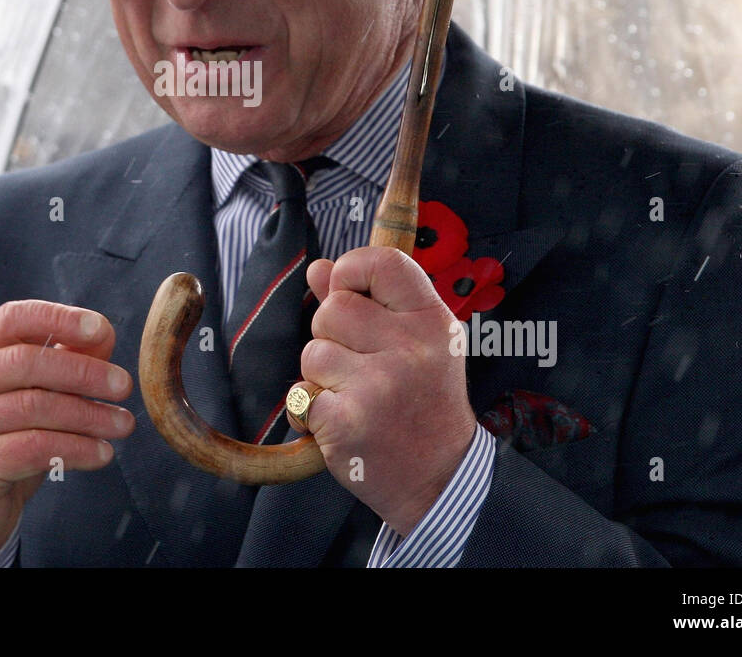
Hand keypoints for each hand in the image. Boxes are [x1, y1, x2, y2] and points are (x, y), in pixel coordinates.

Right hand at [0, 300, 134, 566]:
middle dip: (84, 371)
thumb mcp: (21, 396)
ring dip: (89, 414)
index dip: (58, 317)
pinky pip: (34, 447)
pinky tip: (102, 453)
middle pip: (26, 361)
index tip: (101, 327)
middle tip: (123, 384)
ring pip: (35, 406)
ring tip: (123, 423)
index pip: (11, 318)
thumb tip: (103, 334)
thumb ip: (58, 361)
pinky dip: (77, 448)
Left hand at [302, 246, 475, 535]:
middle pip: (332, 307)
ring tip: (355, 396)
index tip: (351, 293)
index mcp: (430, 321)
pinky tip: (340, 422)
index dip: (351, 270)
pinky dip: (310, 410)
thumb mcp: (417, 344)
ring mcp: (378, 385)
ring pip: (312, 352)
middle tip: (360, 365)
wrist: (440, 479)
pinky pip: (301, 394)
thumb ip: (368, 302)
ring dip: (321, 376)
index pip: (380, 262)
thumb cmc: (425, 403)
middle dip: (331, 334)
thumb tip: (318, 268)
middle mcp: (409, 348)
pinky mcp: (347, 421)